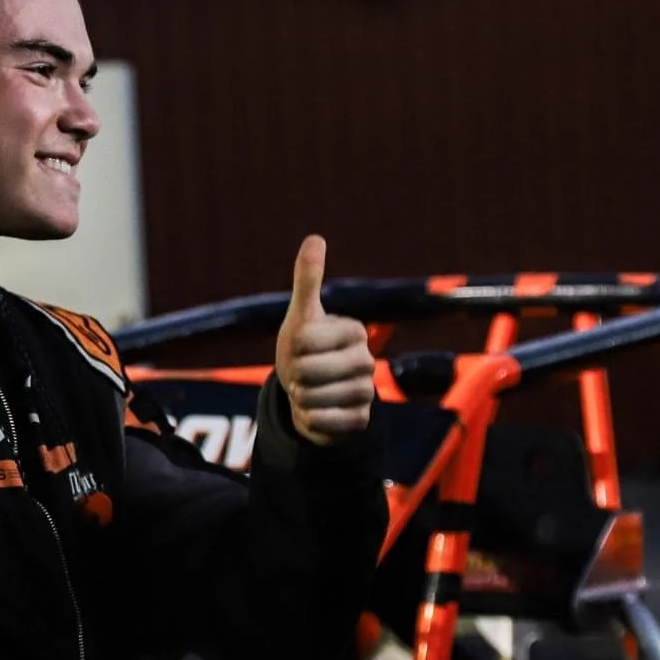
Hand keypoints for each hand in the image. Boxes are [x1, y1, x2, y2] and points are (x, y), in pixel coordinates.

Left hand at [274, 235, 374, 444]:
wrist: (309, 394)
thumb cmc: (303, 350)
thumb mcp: (301, 315)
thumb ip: (308, 278)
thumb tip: (316, 237)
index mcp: (354, 331)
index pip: (306, 339)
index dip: (292, 346)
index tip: (299, 348)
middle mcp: (366, 360)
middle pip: (309, 370)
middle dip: (294, 374)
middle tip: (300, 374)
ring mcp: (367, 391)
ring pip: (317, 397)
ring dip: (301, 398)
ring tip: (305, 393)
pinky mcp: (361, 420)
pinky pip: (326, 422)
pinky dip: (311, 419)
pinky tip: (312, 412)